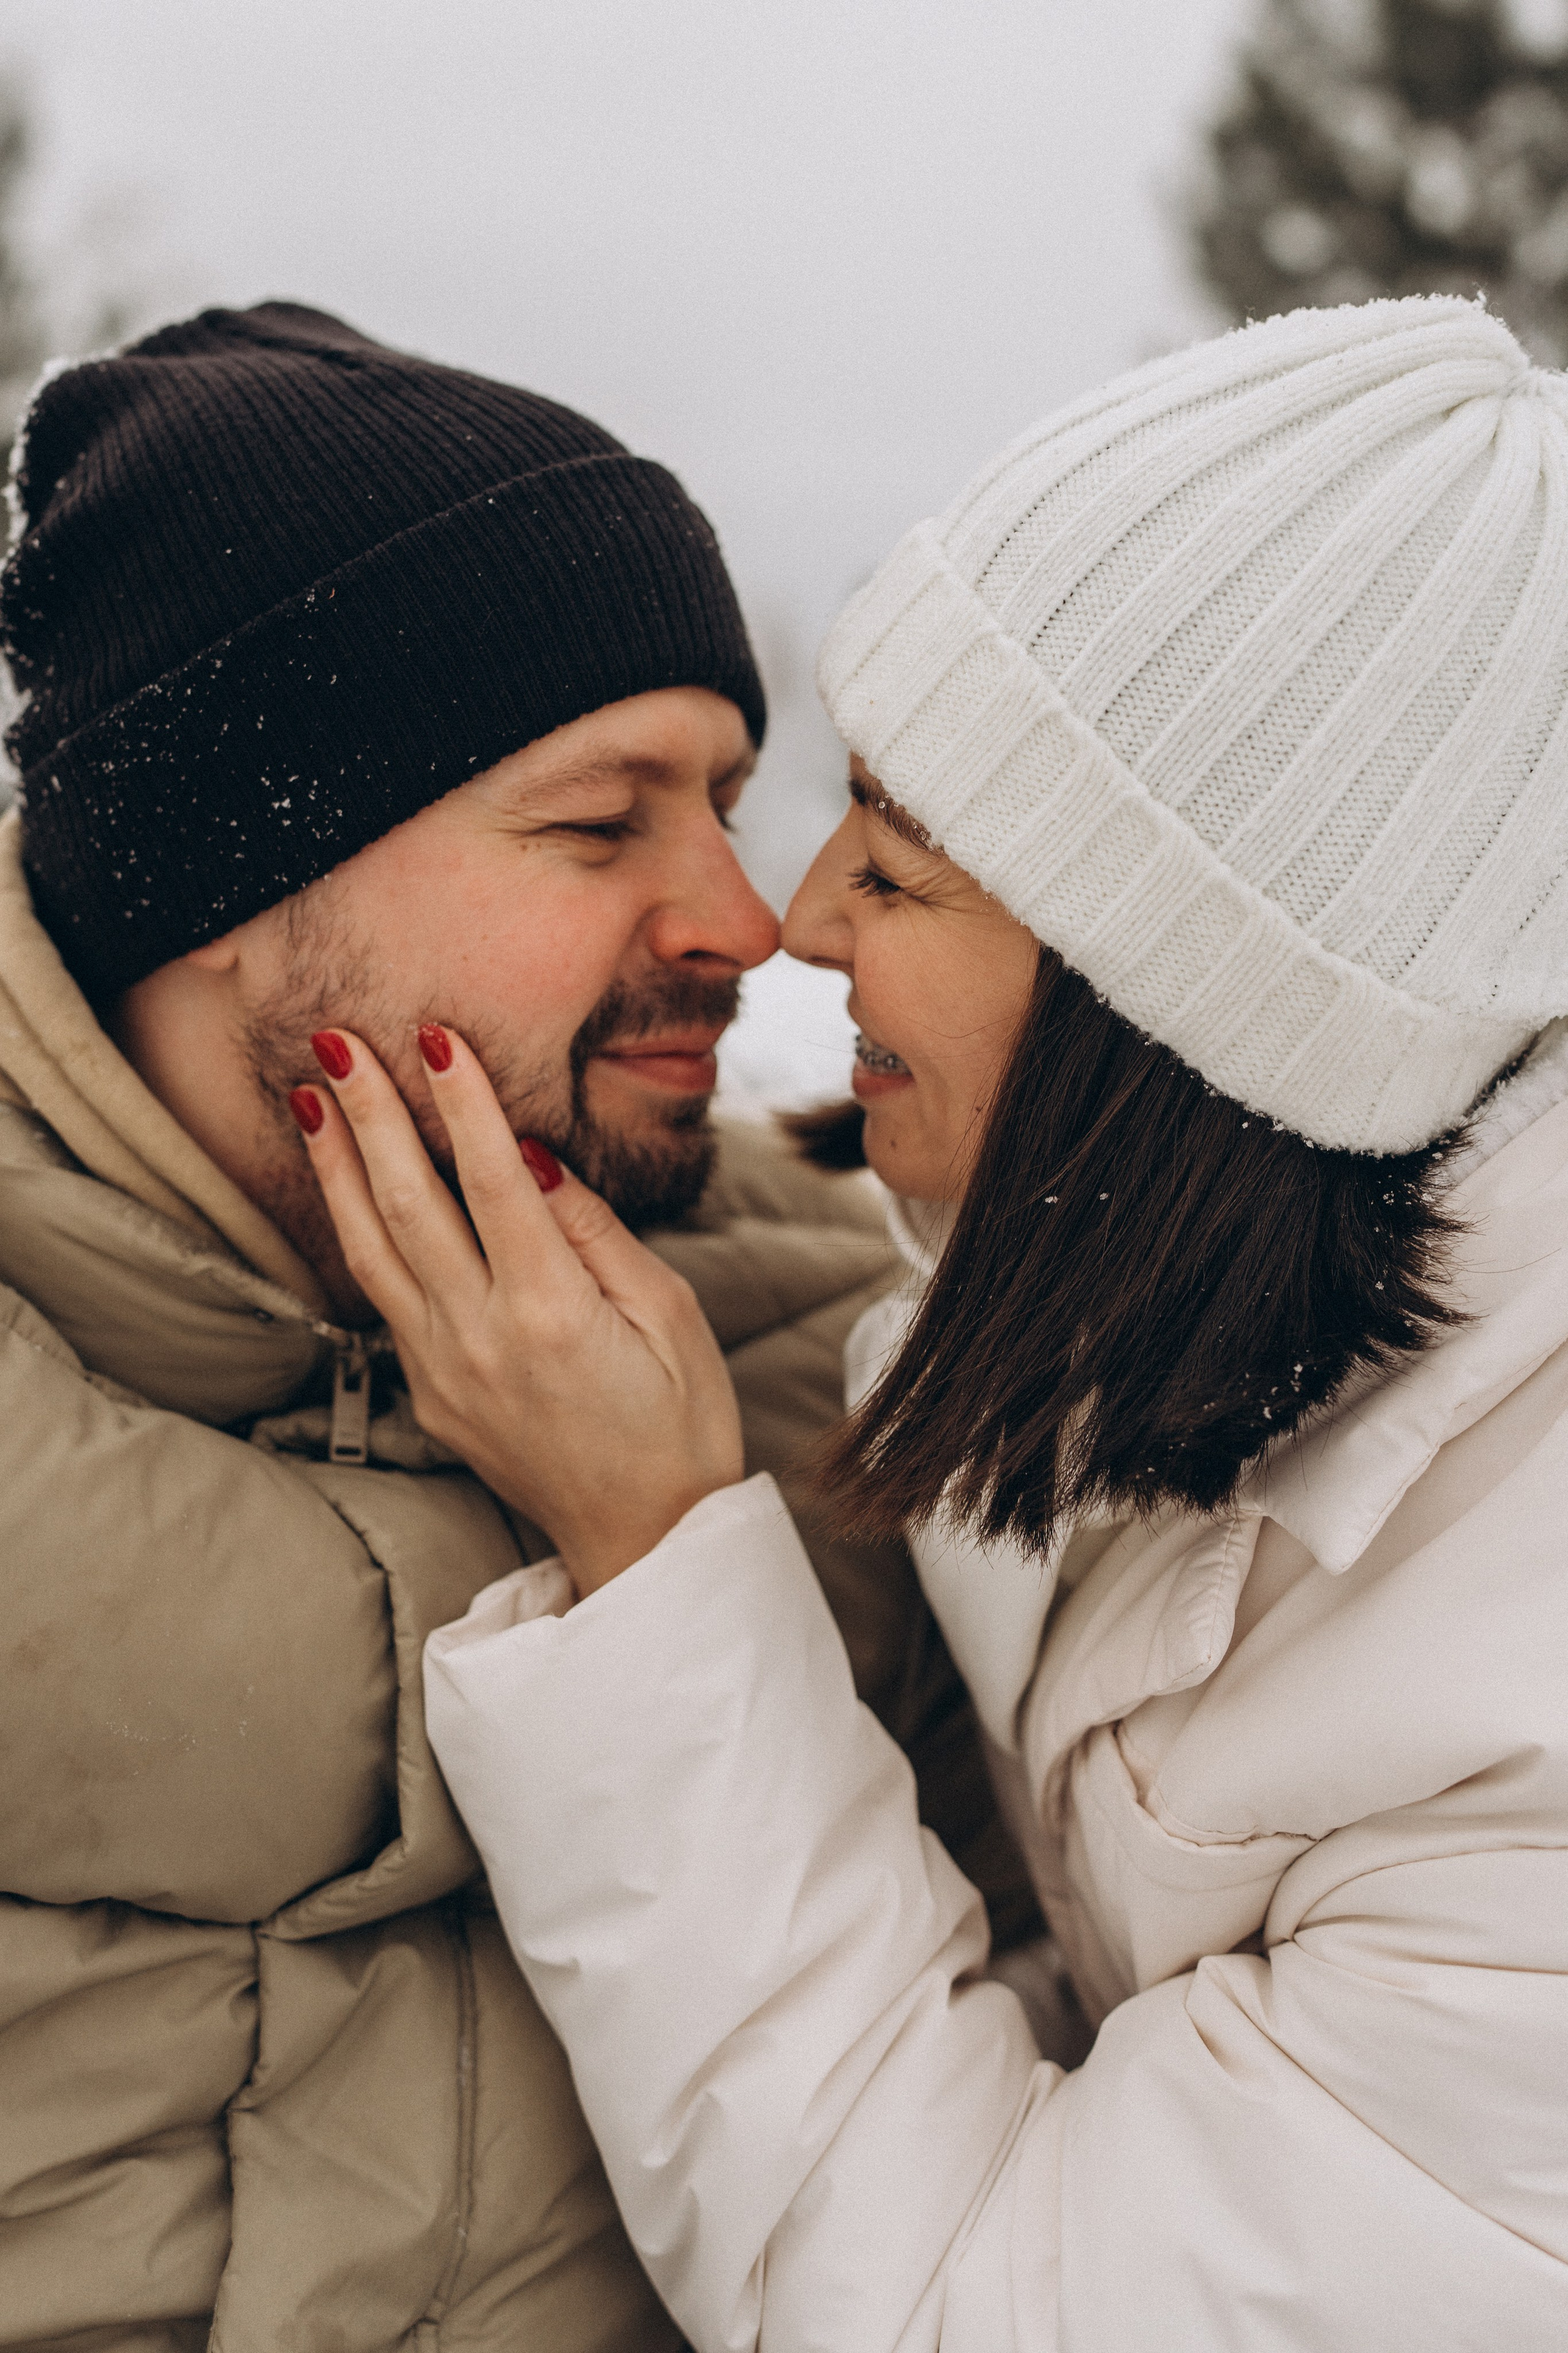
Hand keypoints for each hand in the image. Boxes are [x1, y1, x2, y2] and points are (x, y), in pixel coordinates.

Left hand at [291, 1026, 743, 1593]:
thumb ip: (594, 1232)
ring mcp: (443, 1371)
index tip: (434, 1036)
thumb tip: (531, 1156)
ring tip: (309, 1097)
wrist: (643, 1534)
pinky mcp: (429, 1394)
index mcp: (550, 1314)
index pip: (491, 1181)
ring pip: (372, 1251)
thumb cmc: (680, 1421)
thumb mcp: (669, 1316)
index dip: (461, 1102)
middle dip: (369, 1114)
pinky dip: (360, 1232)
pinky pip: (386, 1298)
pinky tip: (347, 1186)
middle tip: (334, 1040)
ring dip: (336, 1168)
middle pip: (408, 1204)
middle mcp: (479, 1340)